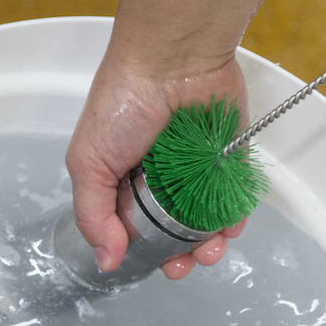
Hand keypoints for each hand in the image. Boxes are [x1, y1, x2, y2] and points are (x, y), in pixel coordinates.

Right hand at [64, 49, 247, 280]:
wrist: (172, 61)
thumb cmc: (123, 103)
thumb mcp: (89, 162)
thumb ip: (93, 215)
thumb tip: (106, 260)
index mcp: (125, 179)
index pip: (138, 227)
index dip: (148, 252)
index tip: (158, 264)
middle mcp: (162, 177)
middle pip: (177, 230)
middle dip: (183, 254)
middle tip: (186, 262)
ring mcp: (198, 168)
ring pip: (209, 220)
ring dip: (211, 242)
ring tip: (210, 248)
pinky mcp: (230, 156)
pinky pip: (236, 196)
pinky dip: (235, 215)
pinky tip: (230, 226)